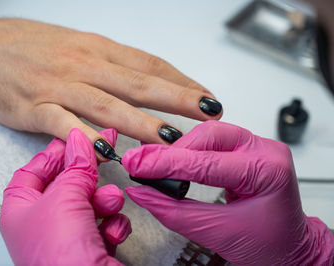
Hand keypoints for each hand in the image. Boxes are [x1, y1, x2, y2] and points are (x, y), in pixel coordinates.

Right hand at [0, 18, 221, 148]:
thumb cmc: (29, 48)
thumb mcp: (76, 46)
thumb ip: (109, 66)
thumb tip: (144, 83)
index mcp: (97, 49)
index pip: (149, 65)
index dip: (182, 81)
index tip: (205, 98)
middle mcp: (83, 65)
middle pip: (138, 83)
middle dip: (177, 99)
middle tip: (208, 113)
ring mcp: (59, 86)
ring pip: (108, 105)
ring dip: (142, 122)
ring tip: (172, 138)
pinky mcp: (33, 107)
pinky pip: (64, 124)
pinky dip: (86, 138)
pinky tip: (107, 152)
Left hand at [0, 128, 130, 264]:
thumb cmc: (59, 260)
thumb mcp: (64, 198)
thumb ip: (75, 166)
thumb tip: (79, 142)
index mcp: (20, 211)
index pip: (32, 172)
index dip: (53, 154)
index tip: (74, 139)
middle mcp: (42, 226)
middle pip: (66, 186)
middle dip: (86, 176)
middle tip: (101, 156)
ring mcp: (67, 239)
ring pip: (90, 203)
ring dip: (104, 201)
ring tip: (108, 203)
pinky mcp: (91, 249)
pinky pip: (105, 223)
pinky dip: (112, 225)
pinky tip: (110, 232)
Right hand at [122, 121, 333, 264]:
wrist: (290, 249)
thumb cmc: (269, 245)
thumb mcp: (217, 234)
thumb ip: (174, 212)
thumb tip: (142, 193)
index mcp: (267, 171)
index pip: (206, 162)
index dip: (166, 163)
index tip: (137, 165)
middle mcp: (265, 151)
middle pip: (208, 135)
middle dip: (173, 151)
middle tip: (142, 164)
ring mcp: (258, 147)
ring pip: (209, 133)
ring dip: (180, 149)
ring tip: (156, 164)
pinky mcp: (247, 149)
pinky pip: (213, 140)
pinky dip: (190, 150)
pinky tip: (175, 159)